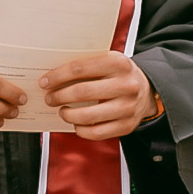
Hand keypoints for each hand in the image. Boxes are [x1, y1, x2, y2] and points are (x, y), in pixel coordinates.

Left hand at [40, 53, 156, 140]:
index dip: (58, 76)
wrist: (147, 90)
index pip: (80, 68)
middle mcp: (126, 85)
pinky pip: (97, 132)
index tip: (45, 82)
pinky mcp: (127, 126)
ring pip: (88, 115)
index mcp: (118, 63)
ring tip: (62, 111)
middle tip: (49, 98)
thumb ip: (86, 65)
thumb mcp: (108, 61)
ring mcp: (128, 107)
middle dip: (59, 96)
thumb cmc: (118, 74)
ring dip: (68, 115)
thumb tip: (52, 76)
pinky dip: (81, 130)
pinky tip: (76, 124)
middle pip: (82, 92)